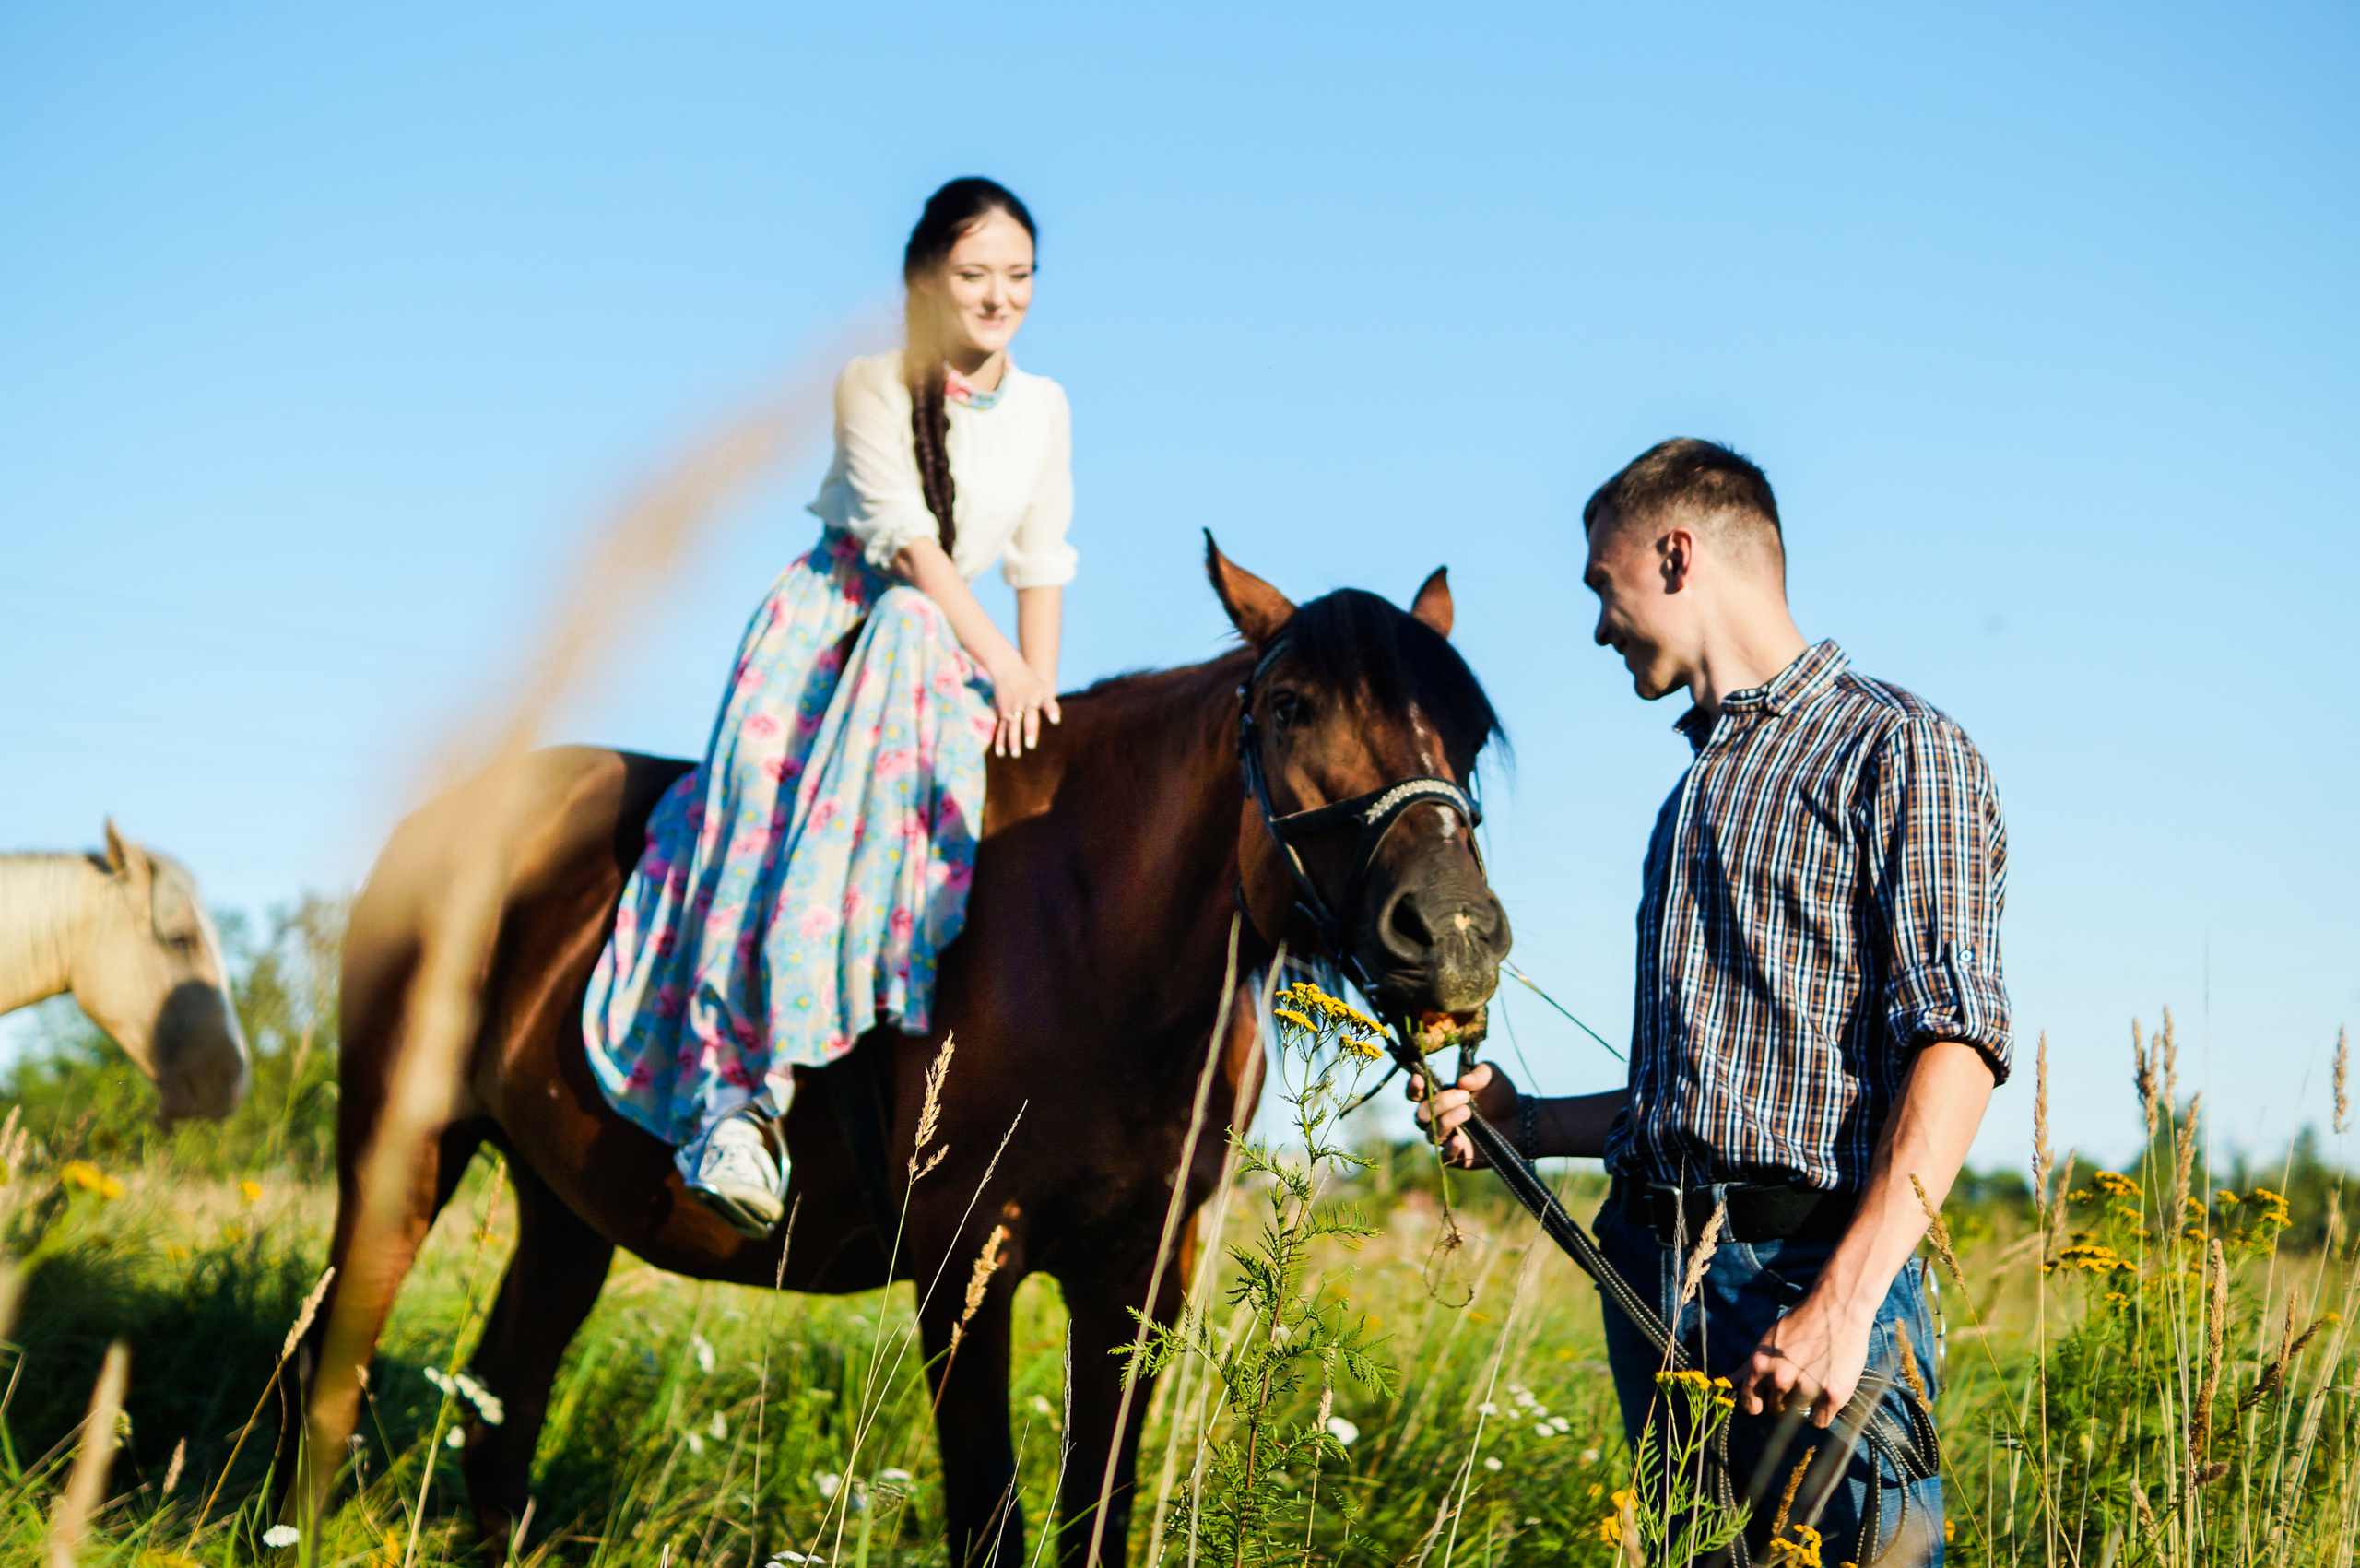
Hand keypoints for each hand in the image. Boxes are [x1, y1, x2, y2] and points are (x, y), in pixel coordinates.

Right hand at [988, 657, 1060, 756]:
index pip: (1048, 704)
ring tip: (1016, 755)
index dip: (1051, 711)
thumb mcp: (1044, 689)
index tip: (1056, 721)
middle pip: (1029, 718)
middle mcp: (1027, 702)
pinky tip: (1001, 753)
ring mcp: (1014, 707)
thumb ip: (1051, 706)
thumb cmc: (1032, 683)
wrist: (1008, 668)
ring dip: (1014, 740)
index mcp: (1041, 696)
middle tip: (1031, 746)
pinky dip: (1000, 740)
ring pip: (1013, 726)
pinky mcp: (1004, 712)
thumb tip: (1059, 726)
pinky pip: (1002, 728)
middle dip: (1029, 731)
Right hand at [1407, 1061, 1518, 1168]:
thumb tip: (1462, 1082)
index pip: (1416, 1094)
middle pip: (1421, 1114)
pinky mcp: (1457, 1157)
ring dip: (1446, 1121)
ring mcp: (1446, 1138)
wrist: (1521, 1122)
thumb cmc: (1501, 1096)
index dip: (1413, 1088)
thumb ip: (1479, 1072)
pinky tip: (1460, 1140)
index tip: (1419, 1079)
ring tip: (1468, 1112)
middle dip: (1439, 1103)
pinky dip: (1449, 1148)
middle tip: (1464, 1097)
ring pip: (1430, 1134)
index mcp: (1440, 1098)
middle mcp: (1437, 1119)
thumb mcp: (1493, 1076)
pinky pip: (1444, 1156)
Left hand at [1736, 1287, 1874, 1428]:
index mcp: (1760, 1365)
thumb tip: (1724, 1382)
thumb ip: (1748, 1366)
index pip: (1750, 1405)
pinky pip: (1820, 1421)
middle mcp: (1780, 1379)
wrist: (1838, 1307)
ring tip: (1814, 1380)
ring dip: (1804, 1404)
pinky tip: (1827, 1390)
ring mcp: (1806, 1388)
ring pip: (1798, 1416)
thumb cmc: (1801, 1321)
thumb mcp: (1768, 1340)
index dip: (1760, 1402)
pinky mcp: (1832, 1395)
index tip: (1770, 1397)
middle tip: (1799, 1380)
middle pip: (1776, 1411)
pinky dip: (1824, 1411)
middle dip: (1785, 1401)